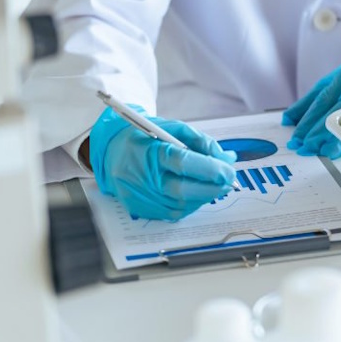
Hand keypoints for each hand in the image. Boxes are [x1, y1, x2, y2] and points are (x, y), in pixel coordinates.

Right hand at [89, 106, 236, 220]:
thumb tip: (227, 158)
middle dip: (212, 188)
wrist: (111, 151)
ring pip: (181, 205)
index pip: (184, 163)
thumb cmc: (145, 138)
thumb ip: (202, 142)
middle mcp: (143, 176)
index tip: (229, 171)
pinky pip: (172, 213)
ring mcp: (140, 195)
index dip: (211, 169)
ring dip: (204, 197)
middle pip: (184, 190)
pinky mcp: (140, 208)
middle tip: (227, 182)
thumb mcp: (173, 129)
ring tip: (213, 185)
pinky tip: (195, 193)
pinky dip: (190, 204)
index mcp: (151, 151)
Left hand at [283, 53, 340, 158]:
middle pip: (333, 113)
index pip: (322, 101)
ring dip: (330, 140)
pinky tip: (334, 150)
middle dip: (316, 133)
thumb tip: (289, 119)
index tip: (297, 136)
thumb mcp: (331, 81)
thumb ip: (309, 100)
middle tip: (303, 147)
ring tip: (316, 150)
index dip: (307, 121)